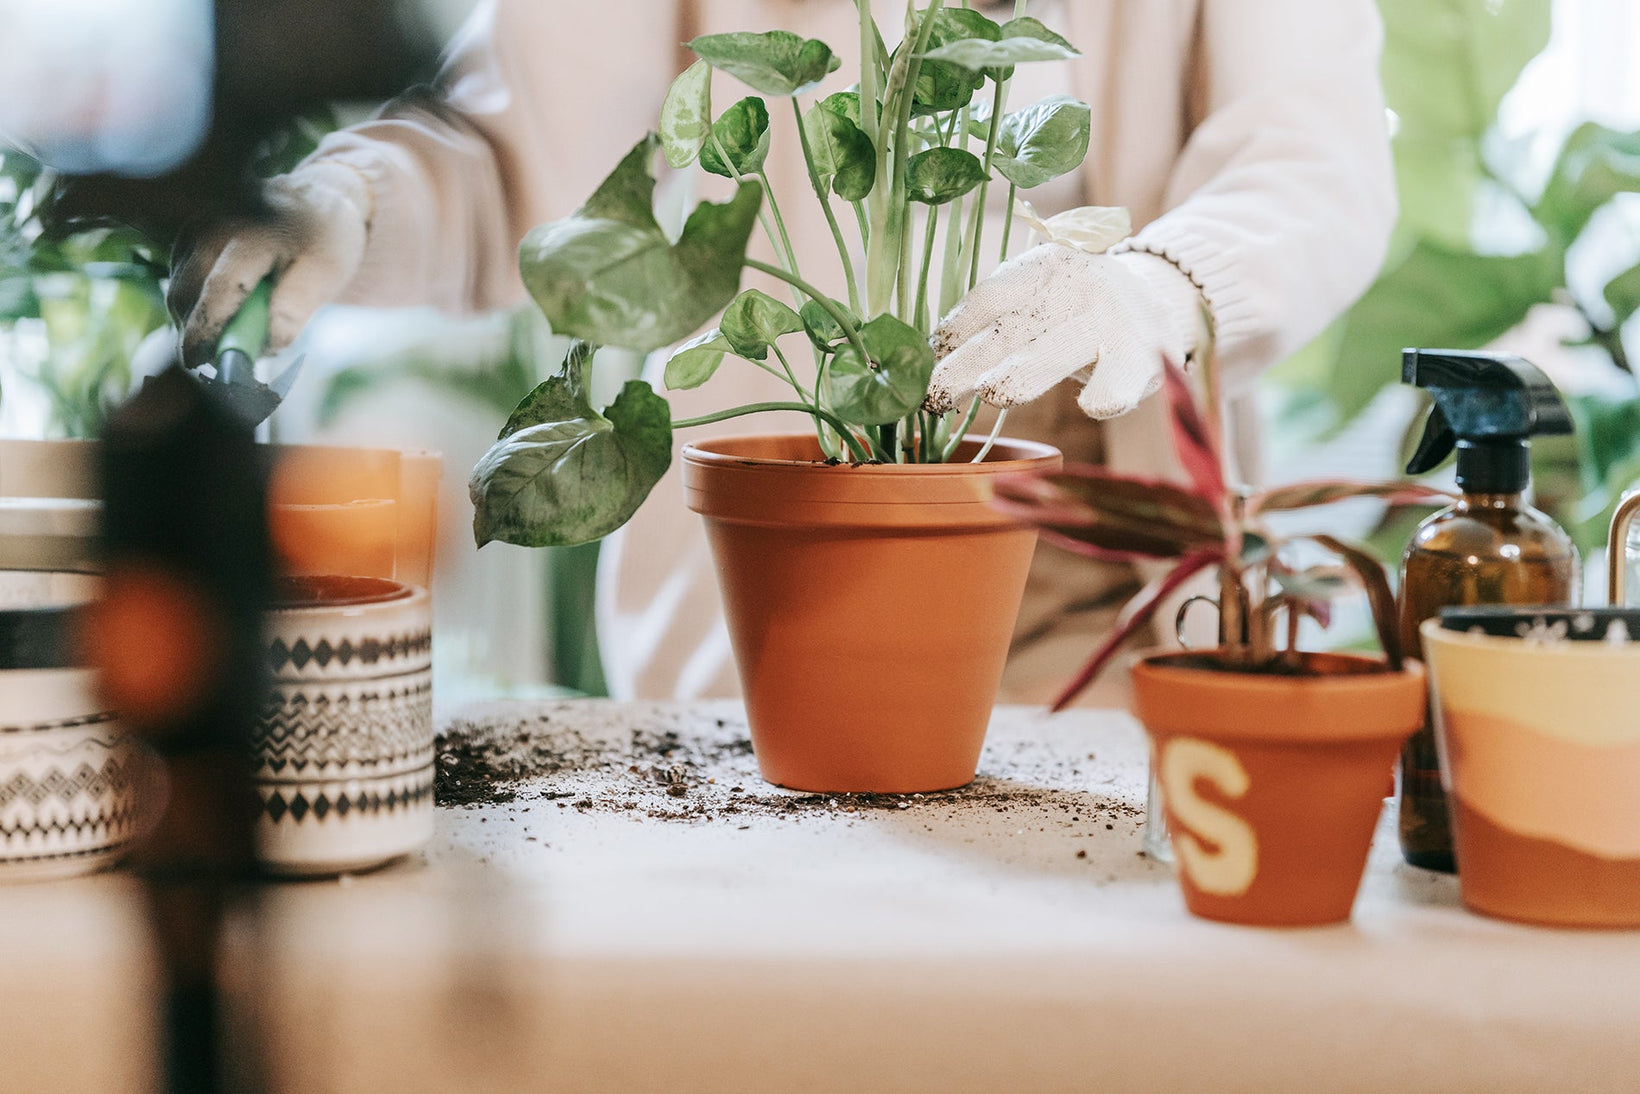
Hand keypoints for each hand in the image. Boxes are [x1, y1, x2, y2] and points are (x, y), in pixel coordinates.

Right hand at [168, 161, 372, 367]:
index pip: (219, 290)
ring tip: (221, 341)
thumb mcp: (327, 274)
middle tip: (210, 365)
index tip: (199, 364)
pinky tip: (216, 317)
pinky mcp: (189, 231)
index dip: (207, 331)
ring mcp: (196, 224)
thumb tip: (270, 343)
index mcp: (252, 234)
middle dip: (193, 332)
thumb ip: (297, 306)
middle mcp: (214, 224)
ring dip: (191, 319)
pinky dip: (192, 302)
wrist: (317, 200)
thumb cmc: (324, 241)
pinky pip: (179, 275)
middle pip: (188, 290)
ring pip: (177, 285)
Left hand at [925, 244, 1201, 419]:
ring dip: (1025, 373)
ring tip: (994, 393)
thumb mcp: (1037, 301)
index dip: (953, 334)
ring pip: (1061, 351)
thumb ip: (995, 322)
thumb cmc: (1076, 312)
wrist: (1157, 302)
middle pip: (1012, 330)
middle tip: (936, 395)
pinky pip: (1123, 378)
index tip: (923, 368)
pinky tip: (1094, 405)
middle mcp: (1075, 287)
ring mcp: (1110, 320)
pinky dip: (1109, 392)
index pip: (987, 300)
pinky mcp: (1143, 356)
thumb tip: (933, 356)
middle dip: (969, 366)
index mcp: (1040, 269)